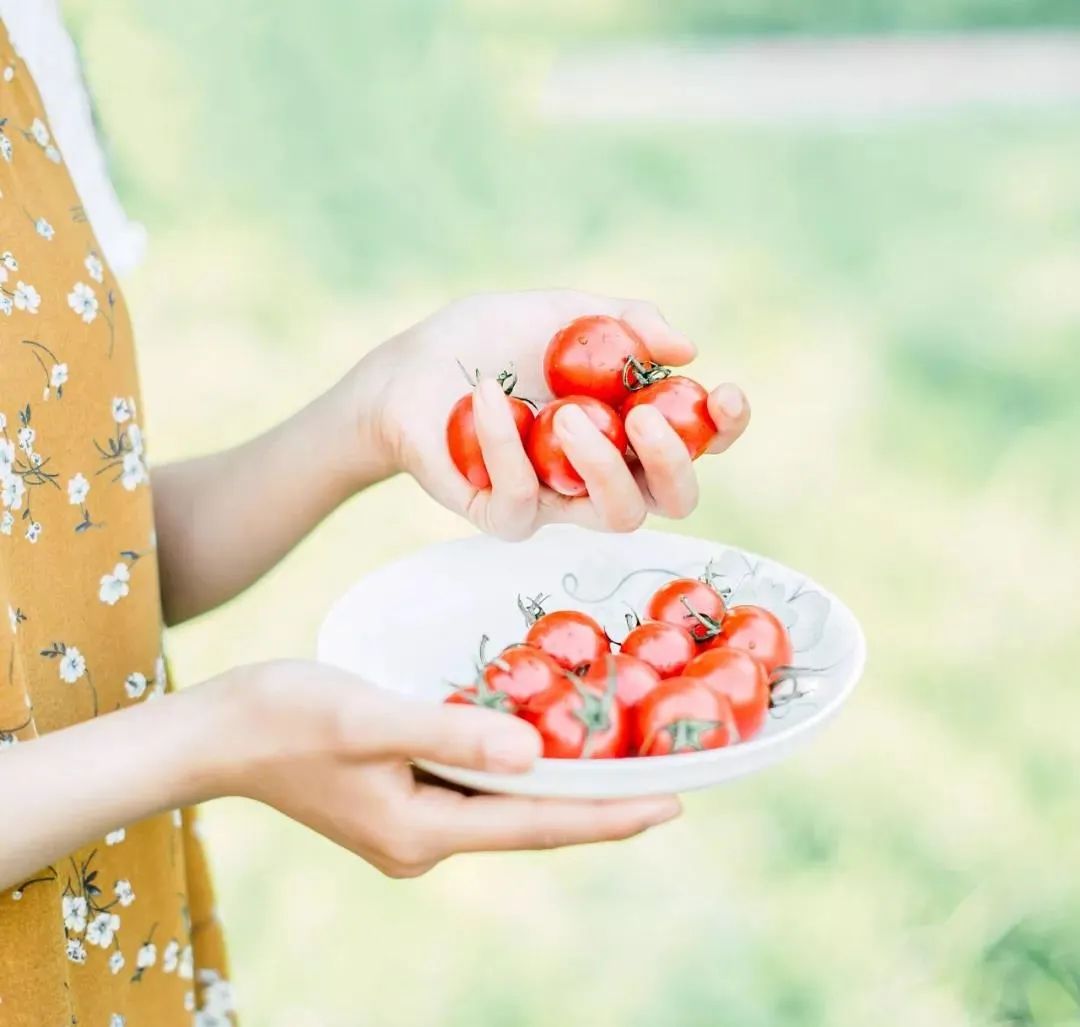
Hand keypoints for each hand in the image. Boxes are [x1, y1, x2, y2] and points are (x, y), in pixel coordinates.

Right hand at [215, 660, 681, 877]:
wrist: (219, 730)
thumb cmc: (286, 715)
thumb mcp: (370, 717)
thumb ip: (453, 733)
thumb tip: (536, 756)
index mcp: (422, 828)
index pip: (536, 824)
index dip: (608, 815)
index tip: (671, 803)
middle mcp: (424, 839)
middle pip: (529, 820)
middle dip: (598, 802)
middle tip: (666, 776)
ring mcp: (411, 823)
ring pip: (504, 805)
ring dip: (559, 783)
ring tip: (621, 759)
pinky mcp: (401, 799)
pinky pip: (476, 788)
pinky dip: (516, 768)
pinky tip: (543, 743)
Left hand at [349, 290, 749, 539]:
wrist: (408, 368)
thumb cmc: (488, 339)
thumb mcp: (560, 311)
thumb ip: (624, 320)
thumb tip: (688, 348)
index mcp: (630, 424)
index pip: (700, 441)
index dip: (726, 427)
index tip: (724, 393)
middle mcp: (605, 470)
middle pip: (674, 497)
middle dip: (673, 461)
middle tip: (642, 417)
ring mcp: (559, 499)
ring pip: (617, 516)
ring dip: (603, 464)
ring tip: (568, 412)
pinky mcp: (505, 514)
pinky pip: (524, 499)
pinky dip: (507, 442)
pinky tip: (488, 392)